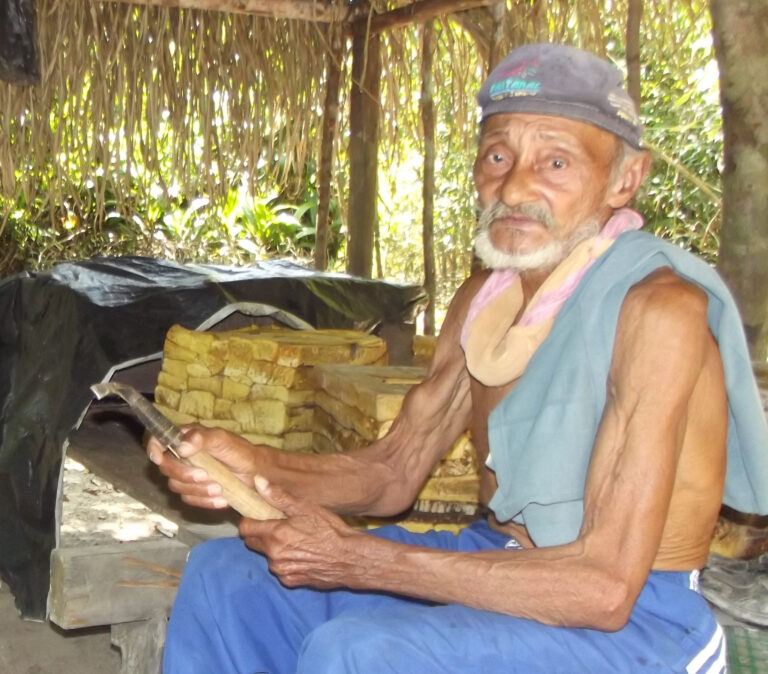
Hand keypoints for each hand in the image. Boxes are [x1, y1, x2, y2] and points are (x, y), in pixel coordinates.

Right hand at [146, 425, 259, 508]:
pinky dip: (205, 501)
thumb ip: (201, 438)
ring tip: (219, 487)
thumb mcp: (222, 439)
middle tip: (205, 475)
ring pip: (177, 487)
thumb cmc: (239, 451)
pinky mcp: (195, 491)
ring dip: (198, 489)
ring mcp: (187, 474)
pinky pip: (190, 499)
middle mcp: (182, 456)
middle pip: (166, 468)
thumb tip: (181, 447)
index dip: (154, 449)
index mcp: (185, 439)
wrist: (254, 472)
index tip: (159, 458)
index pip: (159, 441)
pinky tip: (221, 498)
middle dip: (185, 475)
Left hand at [240, 477, 370, 588]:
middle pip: (253, 543)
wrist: (351, 559)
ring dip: (275, 549)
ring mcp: (282, 571)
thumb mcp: (306, 508)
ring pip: (268, 557)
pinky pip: (281, 569)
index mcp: (275, 535)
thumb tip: (257, 481)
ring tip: (296, 541)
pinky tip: (303, 555)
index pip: (245, 528)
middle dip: (261, 534)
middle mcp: (274, 556)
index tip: (260, 515)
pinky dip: (286, 562)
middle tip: (280, 525)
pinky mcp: (291, 582)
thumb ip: (279, 497)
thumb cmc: (330, 530)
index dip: (251, 520)